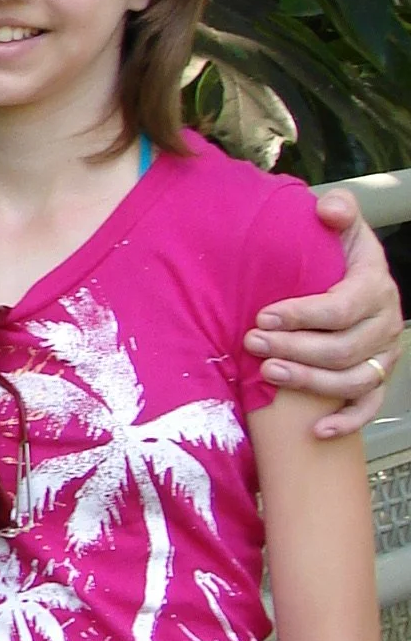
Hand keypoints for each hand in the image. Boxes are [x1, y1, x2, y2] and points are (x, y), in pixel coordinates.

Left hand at [246, 194, 403, 437]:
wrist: (354, 277)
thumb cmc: (336, 253)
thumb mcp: (340, 225)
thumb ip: (338, 212)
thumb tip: (329, 209)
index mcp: (375, 285)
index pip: (342, 307)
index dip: (302, 314)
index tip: (264, 314)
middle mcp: (385, 323)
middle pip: (342, 348)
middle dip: (294, 347)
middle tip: (253, 342)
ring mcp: (383, 356)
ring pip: (352, 380)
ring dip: (309, 381)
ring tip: (268, 373)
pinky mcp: (377, 380)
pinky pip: (368, 407)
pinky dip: (345, 422)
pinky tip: (316, 431)